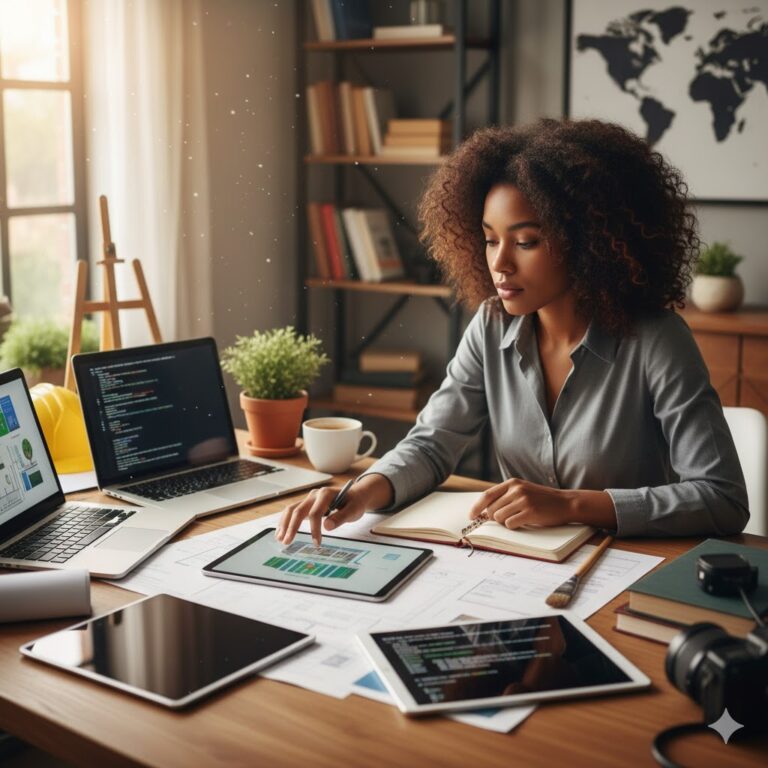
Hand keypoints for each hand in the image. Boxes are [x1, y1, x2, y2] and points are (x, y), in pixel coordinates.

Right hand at [275, 474, 393, 545]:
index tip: (317, 544)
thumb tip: (327, 526)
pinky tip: (281, 532)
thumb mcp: (354, 509)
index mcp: (326, 494)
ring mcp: (309, 498)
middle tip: (287, 542)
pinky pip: (293, 511)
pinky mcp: (307, 504)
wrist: (355, 495)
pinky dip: (286, 521)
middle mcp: (315, 494)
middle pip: (298, 510)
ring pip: (291, 509)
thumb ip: (341, 517)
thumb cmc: (354, 502)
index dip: (314, 529)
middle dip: (292, 527)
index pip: (316, 513)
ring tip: (280, 539)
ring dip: (284, 524)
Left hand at [468, 478, 575, 529]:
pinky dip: (514, 526)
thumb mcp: (523, 491)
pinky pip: (510, 524)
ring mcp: (523, 500)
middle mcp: (516, 489)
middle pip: (491, 510)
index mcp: (512, 483)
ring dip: (506, 522)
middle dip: (496, 518)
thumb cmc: (542, 500)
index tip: (471, 516)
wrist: (566, 503)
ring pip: (499, 518)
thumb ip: (505, 497)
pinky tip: (524, 522)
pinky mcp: (529, 512)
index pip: (487, 495)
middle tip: (509, 518)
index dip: (477, 507)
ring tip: (519, 518)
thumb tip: (484, 512)